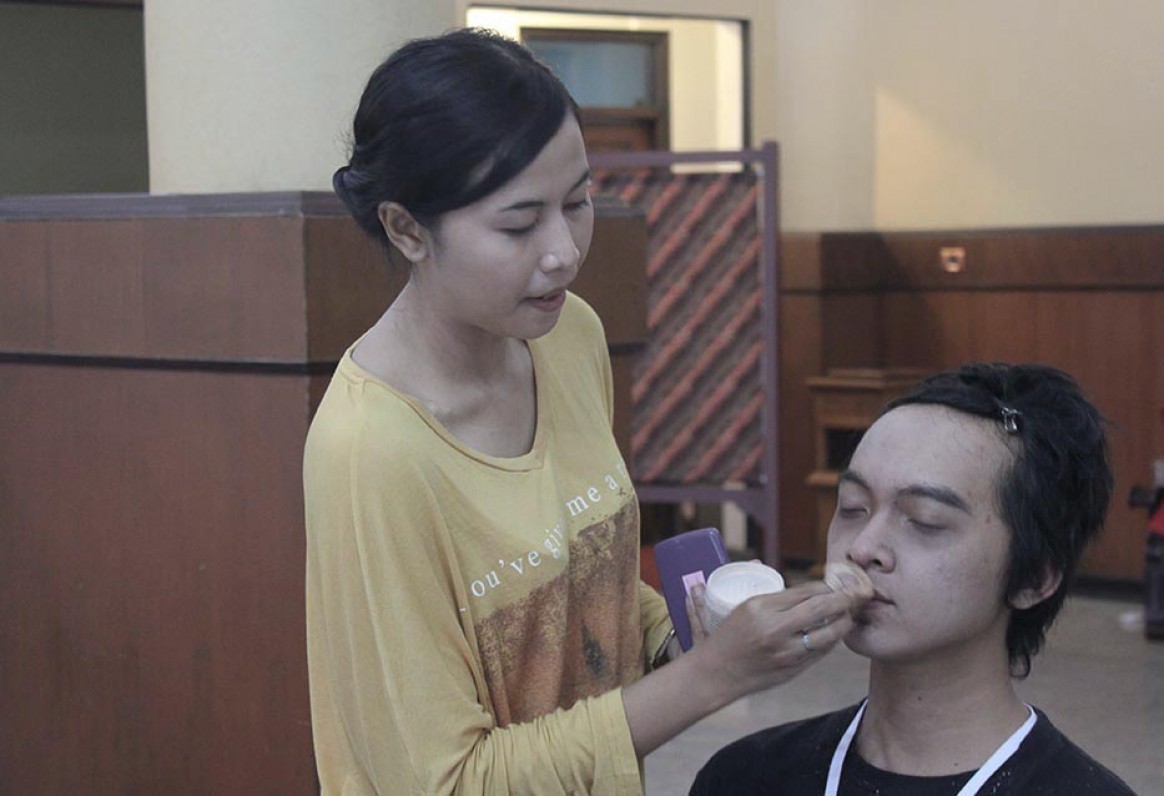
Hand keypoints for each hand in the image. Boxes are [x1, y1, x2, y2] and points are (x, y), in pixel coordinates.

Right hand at [687, 581, 867, 703]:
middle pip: (822, 609)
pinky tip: (836, 633)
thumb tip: (757, 563)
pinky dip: (831, 641)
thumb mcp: (735, 606)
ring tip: (850, 614)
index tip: (837, 581)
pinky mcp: (791, 671)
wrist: (712, 675)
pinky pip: (820, 653)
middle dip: (845, 599)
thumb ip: (754, 587)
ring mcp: (785, 652)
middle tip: (859, 593)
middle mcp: (774, 629)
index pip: (804, 591)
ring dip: (843, 622)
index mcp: (759, 607)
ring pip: (827, 634)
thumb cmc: (721, 637)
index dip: (826, 585)